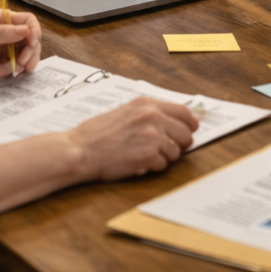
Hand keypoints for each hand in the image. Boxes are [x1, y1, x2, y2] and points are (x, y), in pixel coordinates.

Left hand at [0, 8, 43, 88]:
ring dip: (21, 64)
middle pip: (32, 40)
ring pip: (28, 55)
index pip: (27, 21)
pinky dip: (13, 73)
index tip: (31, 43)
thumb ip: (3, 33)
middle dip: (30, 52)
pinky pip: (18, 69)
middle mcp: (7, 34)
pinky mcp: (4, 66)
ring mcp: (6, 51)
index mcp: (1, 20)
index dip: (33, 31)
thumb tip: (26, 30)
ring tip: (5, 71)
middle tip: (22, 62)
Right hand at [70, 97, 198, 180]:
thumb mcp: (125, 112)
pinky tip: (138, 163)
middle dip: (180, 144)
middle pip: (186, 133)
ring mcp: (152, 135)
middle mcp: (152, 116)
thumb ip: (149, 114)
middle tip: (167, 150)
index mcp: (147, 104)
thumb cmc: (97, 134)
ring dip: (164, 158)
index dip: (190, 124)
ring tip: (145, 156)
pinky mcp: (148, 155)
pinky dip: (153, 167)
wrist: (80, 150)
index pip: (183, 111)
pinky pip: (163, 165)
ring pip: (176, 152)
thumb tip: (173, 121)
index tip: (190, 130)